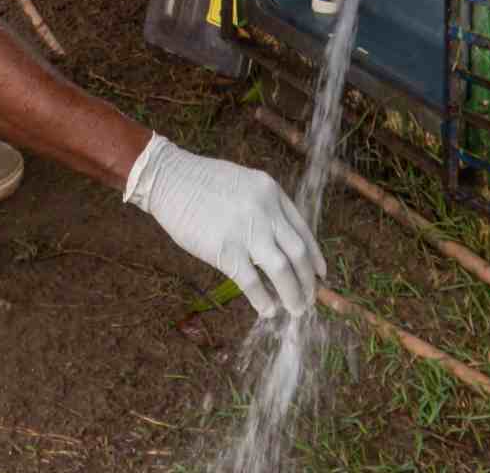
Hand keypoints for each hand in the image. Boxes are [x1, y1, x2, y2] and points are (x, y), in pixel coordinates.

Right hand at [123, 135, 324, 317]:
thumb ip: (263, 209)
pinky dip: (263, 299)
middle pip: (298, 253)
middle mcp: (265, 210)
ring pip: (282, 270)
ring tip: (295, 310)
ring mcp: (246, 230)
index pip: (303, 231)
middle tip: (309, 300)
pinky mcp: (225, 249)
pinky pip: (252, 282)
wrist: (168, 178)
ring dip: (293, 294)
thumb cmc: (202, 183)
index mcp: (271, 192)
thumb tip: (277, 245)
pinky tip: (267, 310)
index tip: (320, 276)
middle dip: (307, 281)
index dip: (315, 257)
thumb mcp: (243, 185)